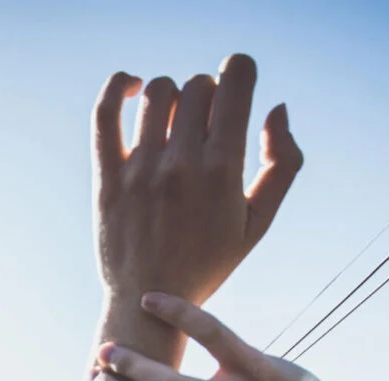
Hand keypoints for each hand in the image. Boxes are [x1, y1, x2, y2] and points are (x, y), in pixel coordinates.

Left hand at [93, 54, 302, 307]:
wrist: (150, 301)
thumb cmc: (209, 261)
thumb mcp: (259, 221)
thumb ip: (283, 163)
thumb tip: (276, 107)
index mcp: (223, 170)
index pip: (235, 81)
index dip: (241, 71)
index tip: (238, 86)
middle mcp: (181, 165)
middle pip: (198, 86)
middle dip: (209, 95)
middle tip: (207, 125)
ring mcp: (140, 170)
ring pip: (158, 92)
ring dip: (173, 95)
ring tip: (176, 120)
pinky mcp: (108, 176)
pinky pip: (105, 112)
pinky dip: (119, 86)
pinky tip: (135, 88)